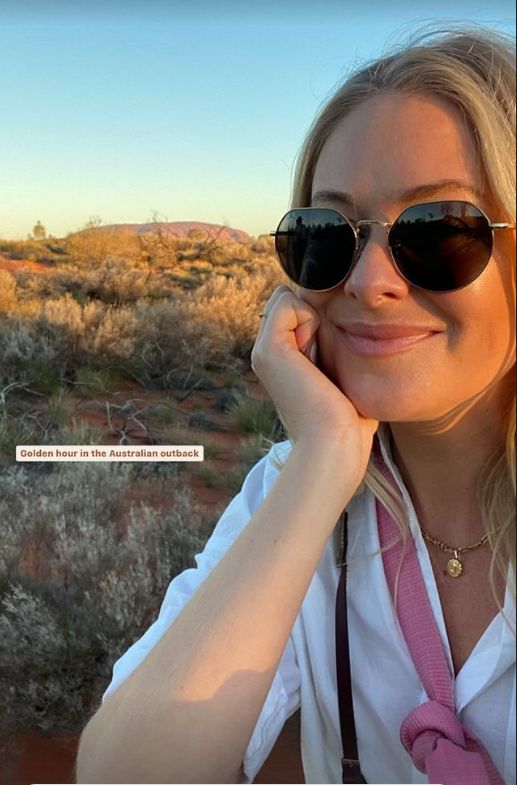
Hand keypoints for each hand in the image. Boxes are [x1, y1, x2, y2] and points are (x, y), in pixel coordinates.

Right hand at [251, 286, 378, 485]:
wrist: (333, 446)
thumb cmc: (348, 421)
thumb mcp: (342, 376)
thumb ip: (336, 351)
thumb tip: (352, 327)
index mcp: (282, 359)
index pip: (297, 308)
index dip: (320, 318)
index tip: (333, 356)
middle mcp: (268, 353)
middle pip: (292, 299)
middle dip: (317, 314)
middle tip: (326, 361)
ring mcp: (264, 351)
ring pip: (289, 298)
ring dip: (315, 319)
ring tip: (321, 363)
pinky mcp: (268, 350)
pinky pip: (287, 302)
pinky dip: (310, 319)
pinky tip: (315, 357)